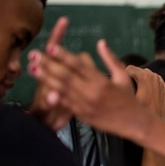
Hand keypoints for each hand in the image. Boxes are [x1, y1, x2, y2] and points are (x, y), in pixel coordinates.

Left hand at [27, 24, 161, 138]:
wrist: (133, 123)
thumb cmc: (128, 98)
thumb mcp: (123, 76)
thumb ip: (110, 59)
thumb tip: (100, 42)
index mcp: (102, 82)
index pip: (79, 65)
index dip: (63, 55)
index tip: (50, 46)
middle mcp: (91, 93)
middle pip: (65, 76)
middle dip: (47, 64)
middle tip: (33, 54)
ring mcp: (84, 105)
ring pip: (61, 90)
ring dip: (45, 78)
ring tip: (31, 68)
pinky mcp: (81, 115)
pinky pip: (64, 103)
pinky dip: (52, 95)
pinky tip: (41, 87)